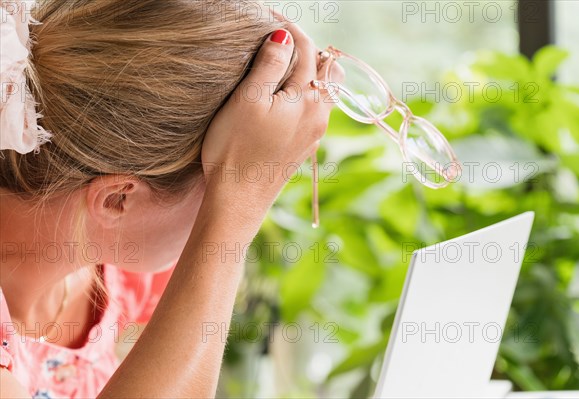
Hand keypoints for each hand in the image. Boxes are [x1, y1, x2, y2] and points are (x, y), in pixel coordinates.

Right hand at [200, 25, 332, 208]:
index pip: (307, 50)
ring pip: (322, 90)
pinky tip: (282, 97)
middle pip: (325, 69)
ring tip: (280, 65)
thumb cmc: (236, 149)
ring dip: (307, 72)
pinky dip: (303, 93)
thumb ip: (270, 64)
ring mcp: (313, 133)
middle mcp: (319, 115)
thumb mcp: (248, 100)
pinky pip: (313, 109)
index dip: (288, 28)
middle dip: (307, 49)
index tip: (269, 16)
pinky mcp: (303, 146)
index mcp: (308, 99)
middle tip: (279, 41)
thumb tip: (284, 35)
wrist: (238, 200)